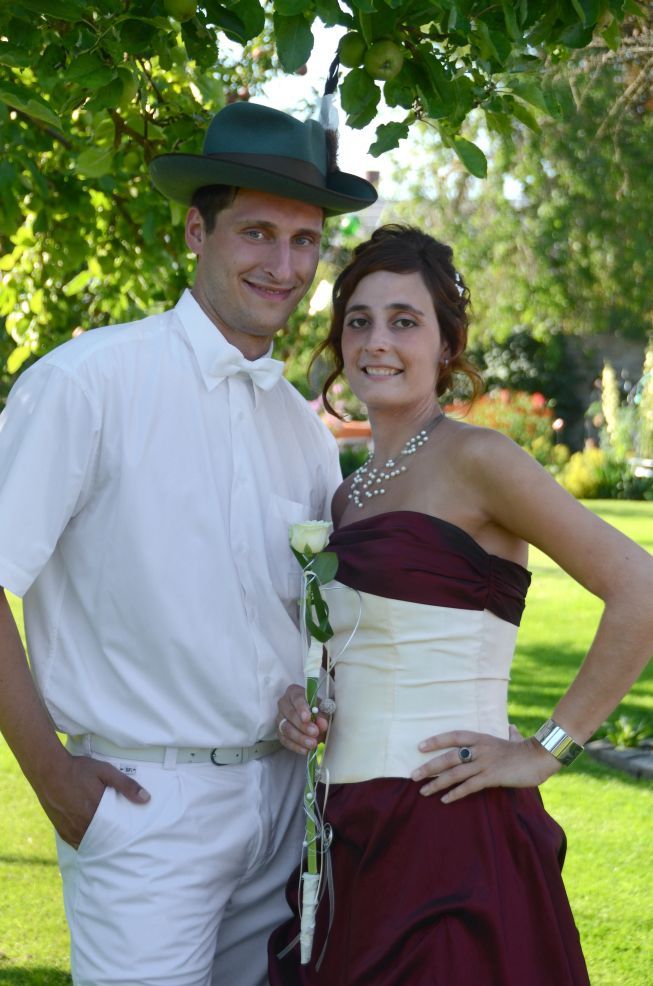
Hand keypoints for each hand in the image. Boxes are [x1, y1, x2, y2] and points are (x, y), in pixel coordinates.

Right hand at [38, 752, 149, 848]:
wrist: (48, 771)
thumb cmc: (79, 770)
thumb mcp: (106, 771)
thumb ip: (126, 785)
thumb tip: (146, 799)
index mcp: (97, 812)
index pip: (117, 832)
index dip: (125, 836)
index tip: (134, 836)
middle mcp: (84, 825)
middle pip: (104, 840)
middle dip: (114, 841)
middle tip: (124, 840)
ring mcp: (71, 830)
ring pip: (91, 844)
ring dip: (100, 842)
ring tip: (111, 841)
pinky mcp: (62, 831)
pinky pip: (77, 843)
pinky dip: (87, 842)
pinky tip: (94, 838)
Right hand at [276, 683, 329, 754]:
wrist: (312, 717)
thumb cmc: (316, 709)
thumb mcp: (322, 708)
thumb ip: (323, 715)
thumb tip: (322, 724)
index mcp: (294, 692)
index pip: (296, 698)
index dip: (302, 708)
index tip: (308, 718)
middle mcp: (283, 703)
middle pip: (290, 714)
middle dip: (302, 725)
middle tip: (315, 732)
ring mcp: (279, 718)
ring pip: (286, 728)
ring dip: (300, 738)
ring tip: (312, 744)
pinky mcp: (279, 732)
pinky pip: (284, 740)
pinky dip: (295, 746)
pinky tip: (305, 750)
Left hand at [411, 729, 560, 801]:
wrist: (540, 757)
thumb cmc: (526, 749)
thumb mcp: (513, 738)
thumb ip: (509, 734)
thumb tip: (512, 728)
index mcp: (481, 738)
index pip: (453, 736)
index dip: (436, 740)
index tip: (420, 746)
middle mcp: (479, 749)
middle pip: (448, 757)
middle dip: (429, 766)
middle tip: (413, 775)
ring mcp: (484, 763)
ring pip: (455, 773)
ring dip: (437, 783)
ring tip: (423, 791)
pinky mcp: (491, 777)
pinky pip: (469, 786)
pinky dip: (455, 793)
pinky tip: (444, 799)